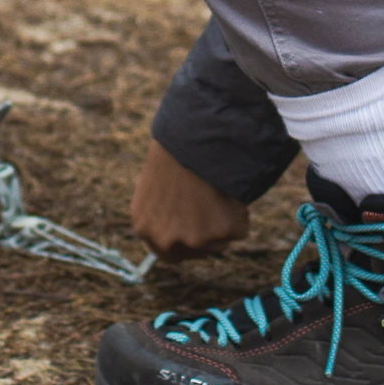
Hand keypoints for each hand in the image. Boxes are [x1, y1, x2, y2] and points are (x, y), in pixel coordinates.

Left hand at [130, 138, 249, 261]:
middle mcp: (166, 240)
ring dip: (223, 220)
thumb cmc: (175, 150)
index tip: (198, 229)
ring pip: (219, 239)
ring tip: (218, 188)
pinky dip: (240, 212)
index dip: (185, 242)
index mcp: (143, 226)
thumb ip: (164, 210)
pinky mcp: (223, 233)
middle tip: (216, 212)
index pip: (166, 251)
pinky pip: (239, 227)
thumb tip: (179, 218)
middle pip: (195, 251)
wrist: (194, 133)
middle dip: (208, 237)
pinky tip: (229, 189)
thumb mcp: (155, 184)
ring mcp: (195, 240)